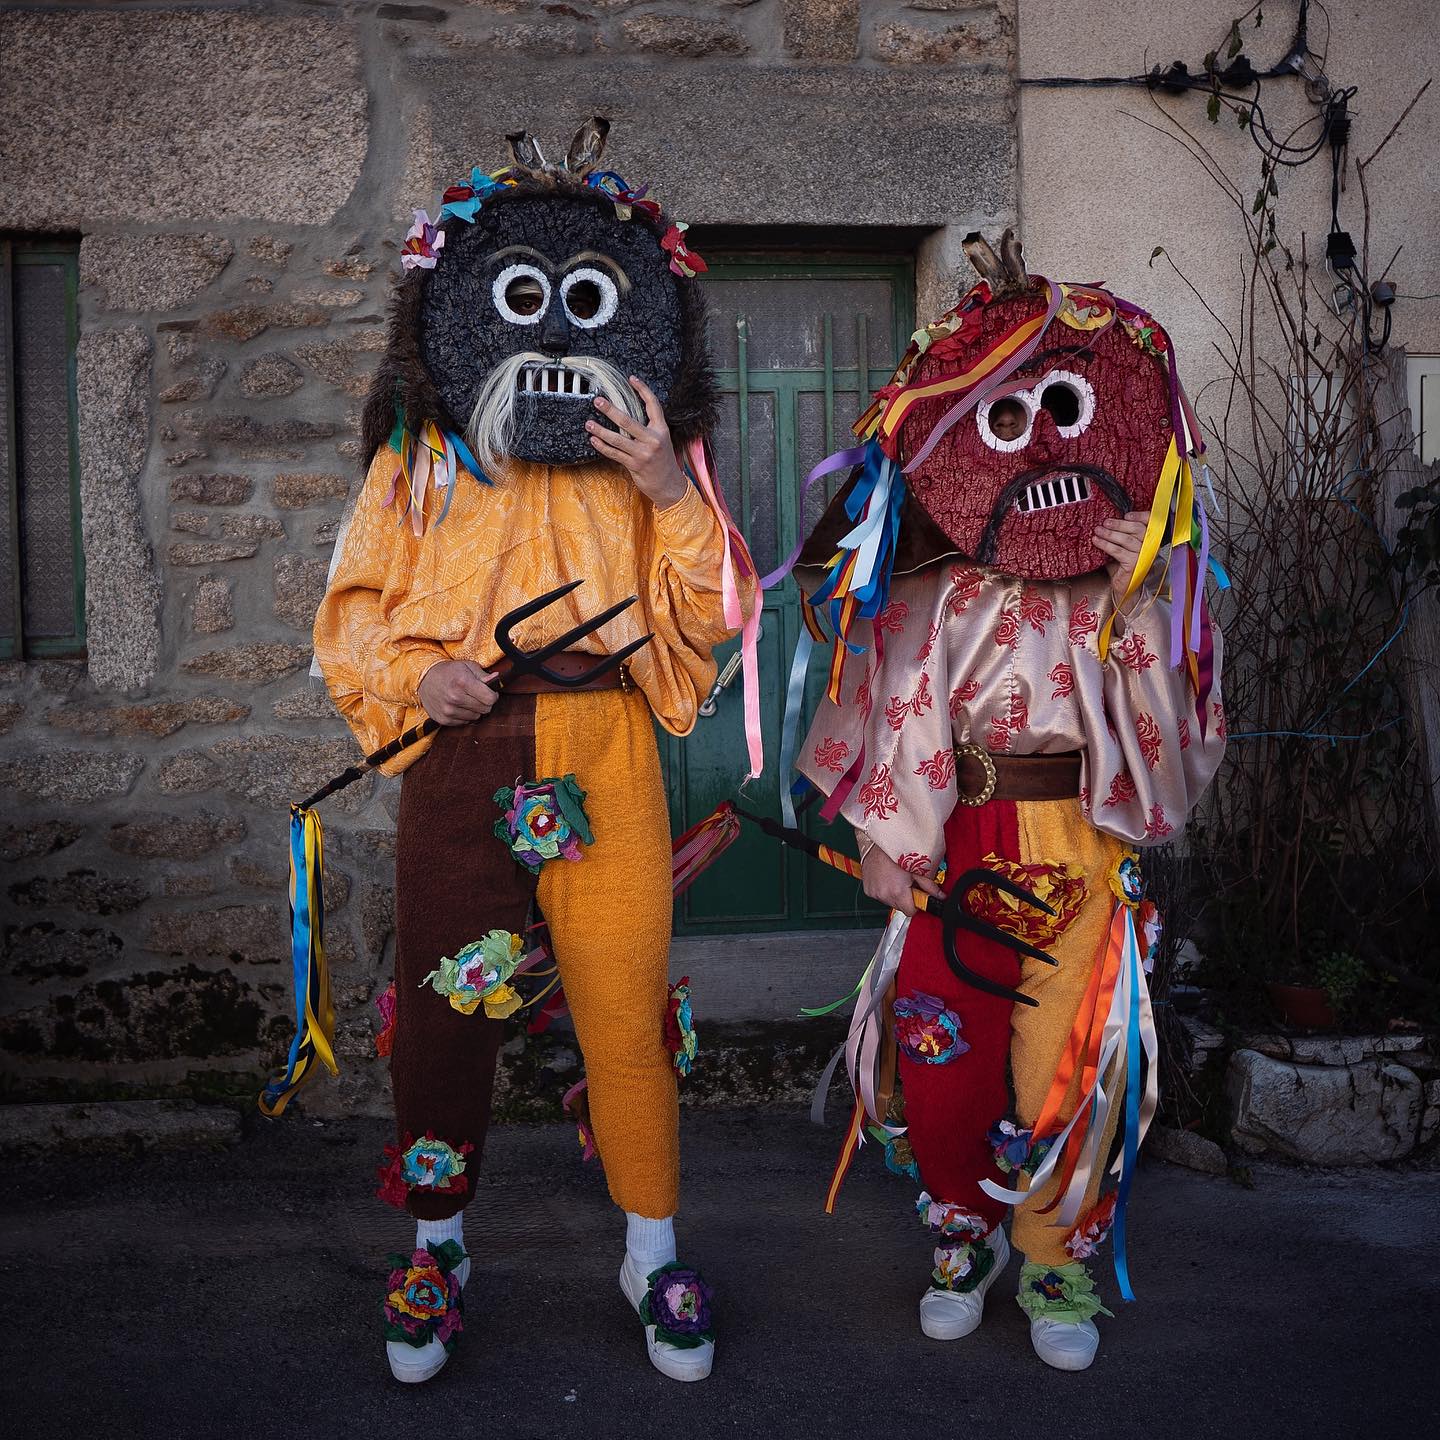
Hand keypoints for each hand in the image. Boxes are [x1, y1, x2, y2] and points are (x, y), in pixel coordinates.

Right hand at [417, 660, 499, 725]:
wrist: (425, 679)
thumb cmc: (449, 671)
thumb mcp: (467, 666)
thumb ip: (483, 675)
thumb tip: (497, 679)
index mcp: (463, 682)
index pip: (490, 699)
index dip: (493, 695)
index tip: (488, 691)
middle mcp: (455, 698)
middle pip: (485, 709)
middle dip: (484, 702)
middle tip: (476, 694)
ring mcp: (448, 710)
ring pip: (476, 717)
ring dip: (474, 709)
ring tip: (465, 699)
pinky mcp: (444, 719)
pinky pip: (465, 722)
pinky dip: (464, 715)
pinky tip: (458, 705)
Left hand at [585, 375, 688, 507]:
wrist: (669, 485)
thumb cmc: (663, 461)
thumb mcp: (661, 441)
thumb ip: (648, 428)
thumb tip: (628, 415)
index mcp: (661, 430)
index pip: (652, 405)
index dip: (642, 390)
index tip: (632, 379)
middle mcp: (653, 440)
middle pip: (628, 421)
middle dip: (610, 410)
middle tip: (598, 401)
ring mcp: (643, 453)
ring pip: (618, 439)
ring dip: (601, 431)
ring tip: (589, 423)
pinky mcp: (635, 465)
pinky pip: (615, 454)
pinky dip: (603, 447)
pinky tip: (594, 440)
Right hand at [860, 846, 943, 917]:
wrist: (879, 840)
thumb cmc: (896, 851)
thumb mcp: (918, 868)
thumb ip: (930, 886)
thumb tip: (940, 896)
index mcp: (898, 892)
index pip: (910, 912)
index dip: (916, 904)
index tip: (918, 895)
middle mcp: (884, 895)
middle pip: (900, 907)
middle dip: (906, 898)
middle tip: (907, 882)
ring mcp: (874, 892)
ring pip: (889, 902)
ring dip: (894, 894)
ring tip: (896, 878)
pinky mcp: (867, 889)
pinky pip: (880, 895)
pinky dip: (885, 890)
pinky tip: (887, 878)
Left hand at [1093, 510, 1151, 610]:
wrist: (1125, 587)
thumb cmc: (1123, 566)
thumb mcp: (1123, 547)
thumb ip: (1121, 535)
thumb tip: (1106, 522)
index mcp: (1150, 540)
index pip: (1150, 523)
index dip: (1140, 516)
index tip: (1126, 514)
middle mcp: (1150, 547)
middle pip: (1137, 529)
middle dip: (1119, 524)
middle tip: (1105, 522)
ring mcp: (1143, 556)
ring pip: (1126, 539)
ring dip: (1109, 534)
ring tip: (1097, 530)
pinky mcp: (1134, 564)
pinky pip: (1118, 551)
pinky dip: (1106, 545)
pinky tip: (1097, 541)